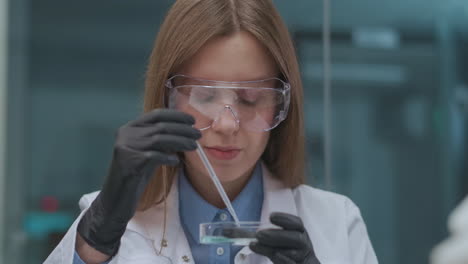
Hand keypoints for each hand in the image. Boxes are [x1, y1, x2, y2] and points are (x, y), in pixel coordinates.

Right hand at [77, 109, 200, 255]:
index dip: (176, 116)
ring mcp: (126, 147)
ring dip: (181, 142)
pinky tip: (176, 162)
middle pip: (161, 126)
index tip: (192, 121)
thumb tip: (185, 132)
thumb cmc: (135, 176)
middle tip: (198, 135)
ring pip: (160, 139)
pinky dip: (168, 158)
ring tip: (194, 147)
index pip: (156, 114)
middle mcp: (126, 134)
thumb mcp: (147, 153)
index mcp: (129, 128)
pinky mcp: (130, 162)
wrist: (115, 199)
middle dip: (183, 130)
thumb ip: (160, 141)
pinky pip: (155, 156)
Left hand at [250, 212, 320, 263]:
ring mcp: (302, 258)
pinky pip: (291, 263)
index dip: (284, 219)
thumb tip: (231, 231)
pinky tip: (272, 254)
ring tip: (255, 245)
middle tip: (259, 234)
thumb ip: (258, 235)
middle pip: (296, 238)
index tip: (270, 216)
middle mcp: (304, 245)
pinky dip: (281, 259)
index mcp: (300, 233)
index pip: (296, 223)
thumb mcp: (276, 241)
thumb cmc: (285, 251)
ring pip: (291, 253)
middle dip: (277, 235)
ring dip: (272, 248)